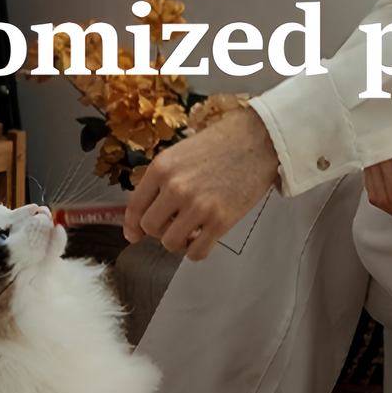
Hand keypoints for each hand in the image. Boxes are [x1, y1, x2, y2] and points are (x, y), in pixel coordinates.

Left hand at [123, 106, 279, 260]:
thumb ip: (162, 179)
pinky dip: (196, 251)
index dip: (132, 225)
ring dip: (179, 241)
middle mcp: (175, 188)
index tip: (135, 233)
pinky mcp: (221, 221)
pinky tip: (204, 238)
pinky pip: (197, 252)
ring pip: (171, 243)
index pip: (135, 207)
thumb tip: (146, 211)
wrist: (259, 139)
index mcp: (161, 168)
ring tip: (191, 230)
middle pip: (150, 228)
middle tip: (174, 224)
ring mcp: (198, 206)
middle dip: (160, 230)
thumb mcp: (181, 152)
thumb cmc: (222, 142)